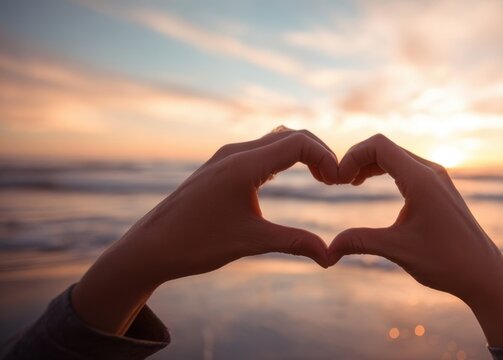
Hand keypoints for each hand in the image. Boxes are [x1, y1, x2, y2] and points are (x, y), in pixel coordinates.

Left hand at [72, 127, 337, 334]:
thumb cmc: (196, 244)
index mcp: (243, 165)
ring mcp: (225, 158)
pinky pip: (261, 151)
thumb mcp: (251, 242)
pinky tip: (293, 178)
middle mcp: (235, 153)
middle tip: (337, 181)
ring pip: (275, 140)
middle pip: (291, 135)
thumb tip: (330, 257)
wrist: (149, 248)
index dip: (327, 157)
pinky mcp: (220, 167)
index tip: (340, 182)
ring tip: (322, 179)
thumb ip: (294, 243)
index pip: (299, 142)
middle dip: (320, 153)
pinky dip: (284, 159)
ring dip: (303, 154)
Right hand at [328, 134, 502, 346]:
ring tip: (351, 184)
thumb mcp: (397, 250)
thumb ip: (360, 242)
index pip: (379, 145)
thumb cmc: (445, 261)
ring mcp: (439, 179)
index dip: (351, 156)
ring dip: (371, 165)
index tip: (337, 181)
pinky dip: (386, 172)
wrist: (484, 274)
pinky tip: (373, 187)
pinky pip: (408, 168)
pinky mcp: (441, 190)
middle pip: (386, 148)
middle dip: (358, 160)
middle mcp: (431, 172)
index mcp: (421, 179)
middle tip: (338, 183)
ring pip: (398, 157)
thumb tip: (327, 250)